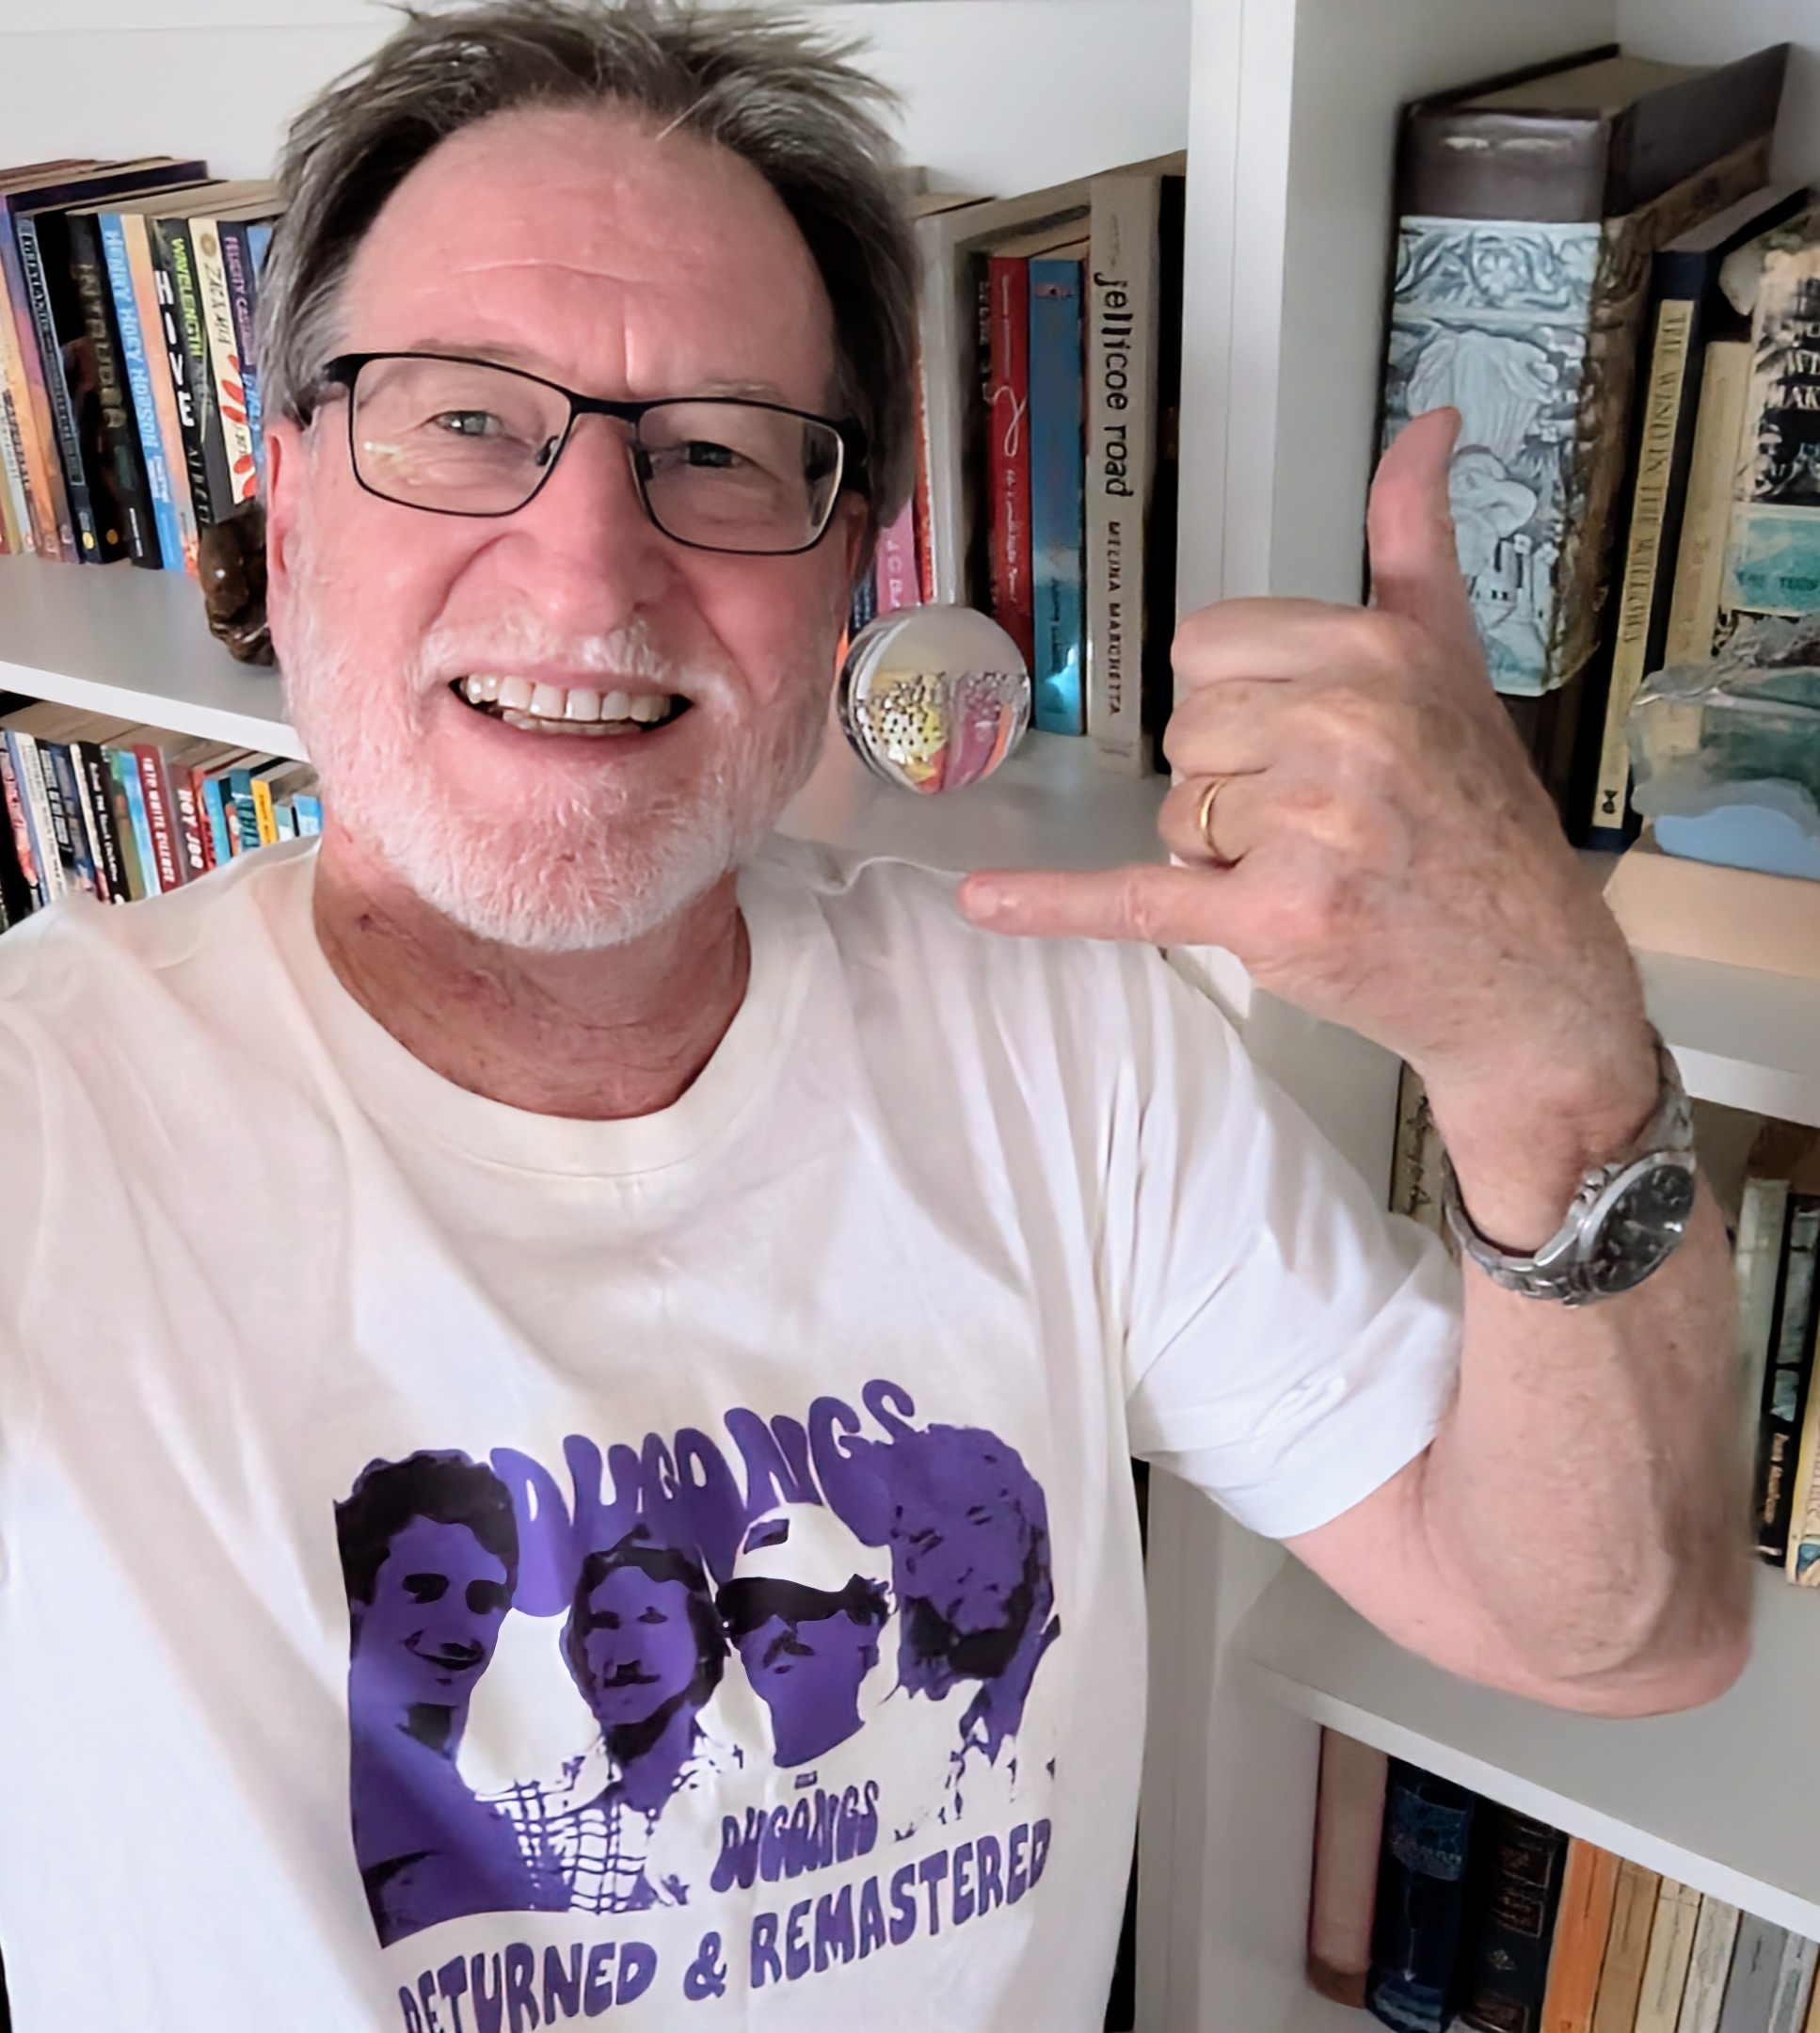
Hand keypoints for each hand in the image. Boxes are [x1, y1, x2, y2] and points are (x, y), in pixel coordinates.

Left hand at [959, 410, 1657, 1223]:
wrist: (1529, 975)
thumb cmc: (1482, 820)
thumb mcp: (1455, 661)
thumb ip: (1414, 541)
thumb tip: (1424, 425)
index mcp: (1375, 650)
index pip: (1206, 648)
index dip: (1238, 701)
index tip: (1307, 741)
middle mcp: (1343, 724)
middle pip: (1185, 732)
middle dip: (1234, 781)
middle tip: (1327, 821)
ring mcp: (1307, 824)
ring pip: (1174, 816)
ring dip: (1222, 854)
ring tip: (1319, 872)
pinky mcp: (1271, 915)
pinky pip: (1135, 897)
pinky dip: (1056, 903)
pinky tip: (981, 903)